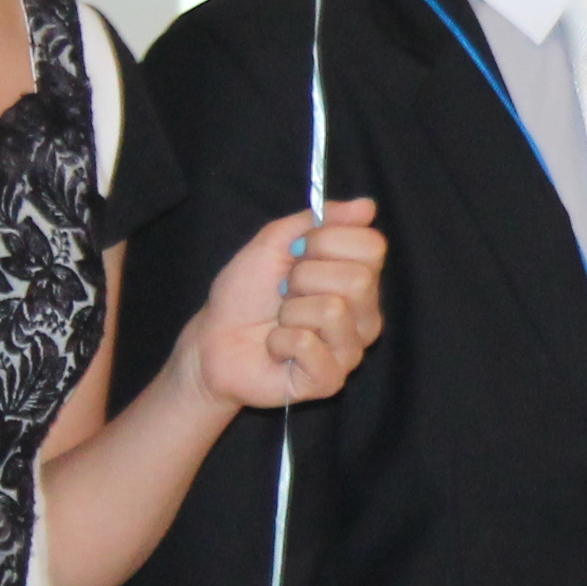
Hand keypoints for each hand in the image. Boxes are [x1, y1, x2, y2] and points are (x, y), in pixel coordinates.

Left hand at [190, 199, 387, 412]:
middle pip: (358, 279)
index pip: (372, 246)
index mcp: (359, 279)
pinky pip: (309, 346)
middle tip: (285, 292)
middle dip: (305, 278)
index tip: (296, 254)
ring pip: (333, 311)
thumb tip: (366, 205)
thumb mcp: (274, 244)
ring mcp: (350, 350)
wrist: (214, 339)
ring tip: (281, 322)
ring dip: (290, 312)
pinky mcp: (329, 380)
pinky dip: (280, 342)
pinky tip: (277, 348)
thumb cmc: (246, 294)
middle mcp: (365, 316)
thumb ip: (317, 222)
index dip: (326, 242)